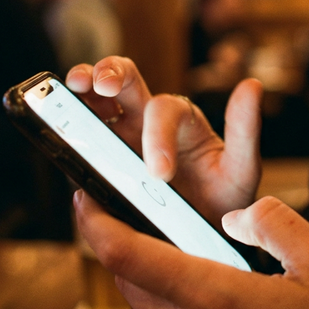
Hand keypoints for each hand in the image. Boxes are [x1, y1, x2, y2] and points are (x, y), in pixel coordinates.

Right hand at [66, 56, 263, 223]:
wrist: (201, 234)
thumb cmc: (222, 198)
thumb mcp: (240, 168)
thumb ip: (244, 129)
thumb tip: (252, 85)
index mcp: (180, 120)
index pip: (163, 109)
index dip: (157, 134)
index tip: (159, 172)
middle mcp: (146, 121)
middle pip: (125, 80)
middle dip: (109, 74)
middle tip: (100, 84)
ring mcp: (119, 139)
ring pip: (96, 101)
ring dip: (81, 88)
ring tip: (72, 88)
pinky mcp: (101, 161)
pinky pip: (79, 140)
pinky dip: (65, 128)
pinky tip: (56, 130)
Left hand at [75, 191, 308, 308]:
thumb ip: (272, 221)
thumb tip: (235, 218)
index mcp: (215, 300)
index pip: (127, 256)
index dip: (96, 223)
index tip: (85, 200)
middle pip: (133, 284)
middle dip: (136, 252)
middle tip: (171, 237)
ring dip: (171, 293)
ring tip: (223, 290)